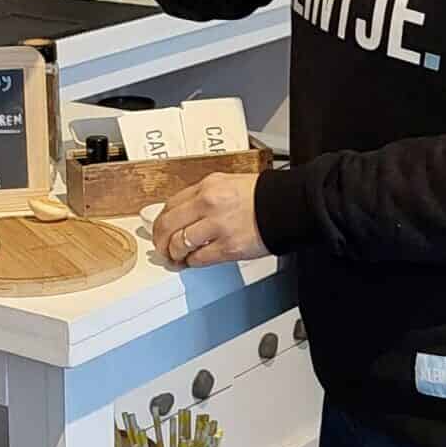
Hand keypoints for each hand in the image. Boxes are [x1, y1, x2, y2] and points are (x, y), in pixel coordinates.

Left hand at [153, 173, 268, 266]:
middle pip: (168, 225)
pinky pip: (199, 258)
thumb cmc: (260, 196)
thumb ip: (203, 196)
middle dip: (160, 240)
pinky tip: (193, 261)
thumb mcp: (226, 184)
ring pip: (180, 244)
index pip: (170, 205)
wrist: (285, 207)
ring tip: (177, 257)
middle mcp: (208, 204)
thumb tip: (184, 212)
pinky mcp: (228, 247)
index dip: (161, 220)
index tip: (160, 228)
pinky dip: (192, 262)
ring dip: (174, 254)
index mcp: (206, 187)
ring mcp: (217, 226)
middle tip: (161, 247)